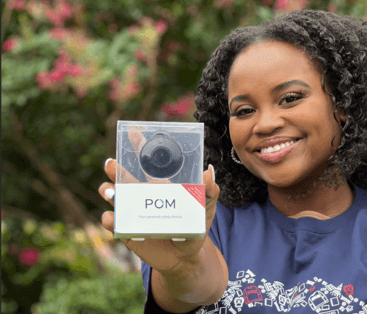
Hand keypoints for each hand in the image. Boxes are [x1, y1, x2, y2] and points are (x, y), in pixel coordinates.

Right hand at [98, 132, 219, 274]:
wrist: (185, 257)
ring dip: (108, 191)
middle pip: (122, 176)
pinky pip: (112, 223)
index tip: (132, 132)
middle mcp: (142, 194)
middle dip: (114, 168)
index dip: (138, 146)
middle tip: (111, 164)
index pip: (146, 162)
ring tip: (111, 191)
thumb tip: (209, 171)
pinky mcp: (127, 231)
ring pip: (113, 196)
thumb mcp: (206, 208)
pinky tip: (113, 218)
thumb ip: (210, 191)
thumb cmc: (195, 227)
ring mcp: (133, 212)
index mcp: (159, 184)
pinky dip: (110, 220)